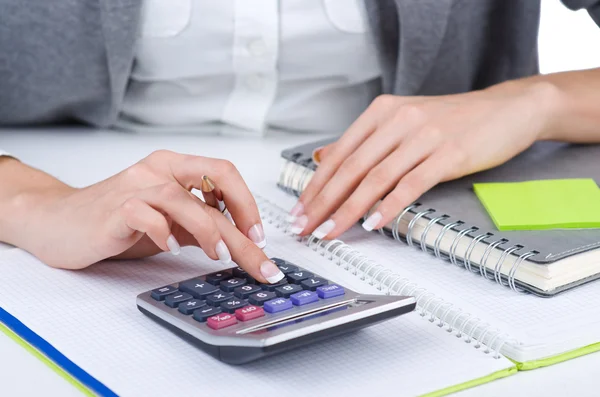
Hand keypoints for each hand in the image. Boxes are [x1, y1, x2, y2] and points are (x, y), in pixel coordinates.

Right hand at [14, 150, 283, 282]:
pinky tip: (172, 249)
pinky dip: (163, 232)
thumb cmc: (116, 221)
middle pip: (215, 180)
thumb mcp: (169, 223)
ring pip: (183, 198)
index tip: (259, 237)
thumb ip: (199, 226)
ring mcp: (135, 186)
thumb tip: (240, 243)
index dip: (248, 204)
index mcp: (175, 167)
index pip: (225, 174)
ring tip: (219, 256)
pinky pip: (144, 214)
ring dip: (208, 230)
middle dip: (244, 220)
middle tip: (256, 251)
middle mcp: (158, 169)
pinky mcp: (114, 209)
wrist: (59, 222)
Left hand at [290, 80, 559, 238]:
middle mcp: (398, 120)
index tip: (300, 210)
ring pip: (375, 178)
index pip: (339, 153)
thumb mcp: (402, 121)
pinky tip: (373, 224)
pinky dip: (388, 207)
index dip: (316, 184)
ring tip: (330, 230)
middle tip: (305, 226)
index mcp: (382, 112)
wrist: (507, 109)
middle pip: (351, 168)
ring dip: (348, 209)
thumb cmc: (453, 120)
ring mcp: (424, 136)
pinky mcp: (449, 153)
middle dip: (323, 202)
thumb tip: (323, 158)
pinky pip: (411, 185)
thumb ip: (364, 141)